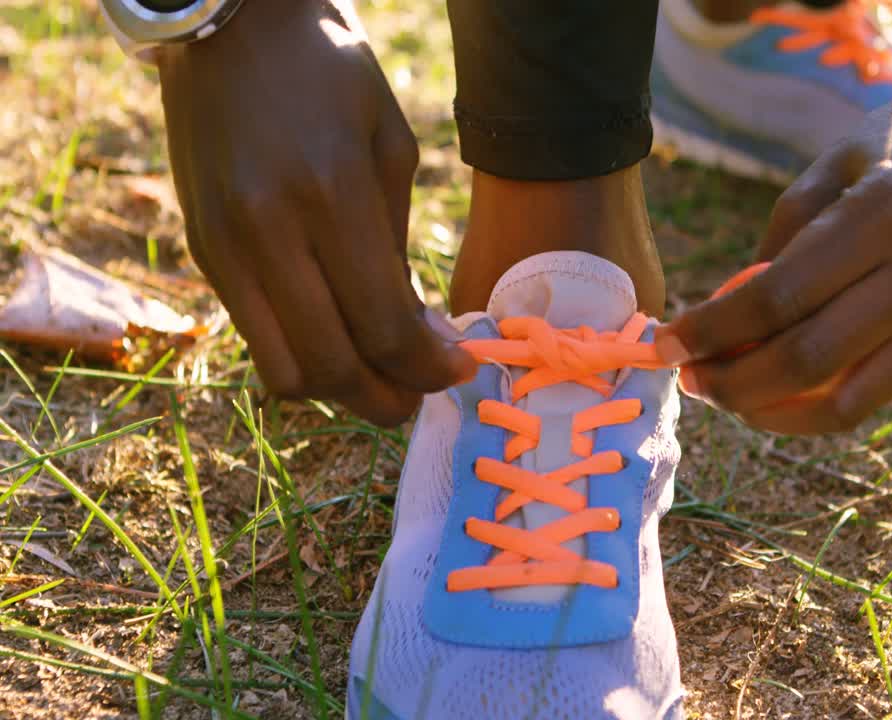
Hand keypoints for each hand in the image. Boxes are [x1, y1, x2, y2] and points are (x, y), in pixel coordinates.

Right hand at [158, 0, 473, 425]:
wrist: (228, 25)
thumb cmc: (330, 74)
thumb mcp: (390, 147)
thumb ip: (398, 248)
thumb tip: (415, 336)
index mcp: (330, 196)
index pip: (383, 327)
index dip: (428, 368)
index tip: (459, 371)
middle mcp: (267, 231)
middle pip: (333, 365)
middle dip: (387, 399)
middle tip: (420, 394)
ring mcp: (224, 246)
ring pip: (283, 370)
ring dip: (337, 389)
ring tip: (378, 375)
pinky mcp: (202, 250)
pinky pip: (253, 335)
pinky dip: (299, 355)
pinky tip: (336, 338)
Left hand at [657, 84, 891, 433]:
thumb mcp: (827, 168)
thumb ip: (776, 248)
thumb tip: (720, 326)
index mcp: (889, 211)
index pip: (780, 296)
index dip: (713, 330)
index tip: (665, 343)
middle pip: (807, 358)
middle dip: (732, 381)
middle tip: (688, 379)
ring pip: (842, 398)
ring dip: (769, 410)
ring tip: (724, 395)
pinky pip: (871, 399)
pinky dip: (812, 410)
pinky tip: (771, 398)